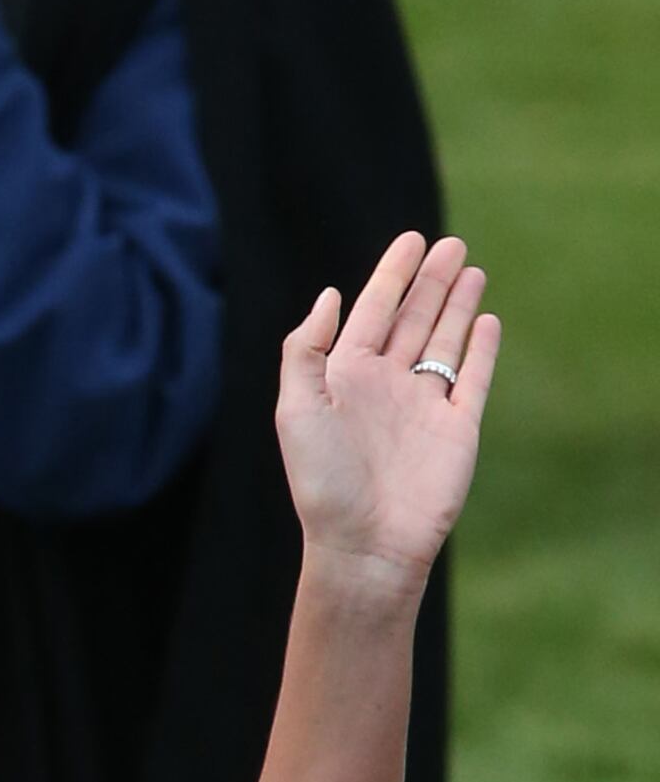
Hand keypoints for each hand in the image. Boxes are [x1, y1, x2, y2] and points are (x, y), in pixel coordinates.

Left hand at [276, 231, 494, 588]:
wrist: (365, 542)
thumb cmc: (323, 481)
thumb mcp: (296, 409)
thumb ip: (306, 350)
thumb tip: (329, 295)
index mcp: (345, 378)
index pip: (373, 312)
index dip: (391, 275)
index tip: (411, 239)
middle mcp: (385, 386)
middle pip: (413, 319)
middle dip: (430, 280)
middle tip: (450, 242)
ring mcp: (423, 406)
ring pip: (444, 341)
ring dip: (456, 305)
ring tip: (470, 267)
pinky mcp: (457, 428)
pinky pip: (471, 379)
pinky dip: (480, 349)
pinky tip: (486, 320)